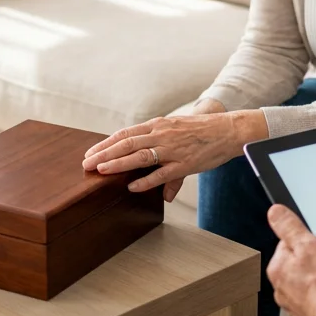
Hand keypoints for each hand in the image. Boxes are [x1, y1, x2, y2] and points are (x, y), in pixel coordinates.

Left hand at [82, 100, 265, 196]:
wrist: (229, 129)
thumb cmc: (204, 132)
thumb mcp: (179, 137)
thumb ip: (166, 161)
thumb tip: (161, 189)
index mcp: (158, 125)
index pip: (126, 133)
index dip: (106, 143)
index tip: (91, 152)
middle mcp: (162, 135)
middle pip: (126, 143)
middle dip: (104, 153)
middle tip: (86, 163)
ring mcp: (172, 149)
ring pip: (139, 155)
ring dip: (118, 163)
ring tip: (101, 170)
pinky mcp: (184, 163)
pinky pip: (161, 173)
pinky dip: (145, 180)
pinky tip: (132, 187)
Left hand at [267, 204, 315, 315]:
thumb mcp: (309, 244)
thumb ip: (289, 226)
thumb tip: (275, 212)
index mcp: (277, 268)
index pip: (288, 243)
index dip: (306, 242)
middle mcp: (281, 288)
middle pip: (298, 263)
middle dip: (313, 261)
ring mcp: (294, 304)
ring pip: (308, 281)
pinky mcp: (308, 314)